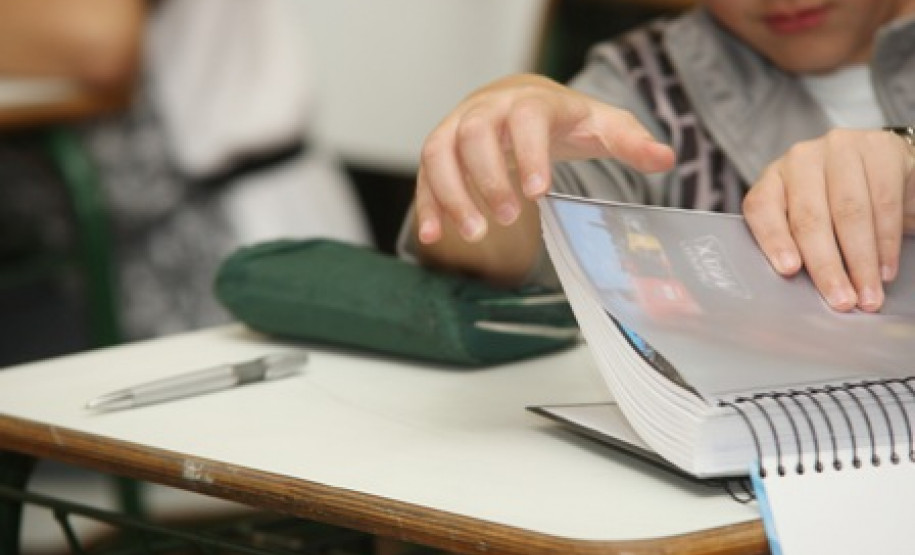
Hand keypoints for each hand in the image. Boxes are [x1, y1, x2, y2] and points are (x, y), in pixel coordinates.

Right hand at [414, 73, 674, 244]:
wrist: (516, 98)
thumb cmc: (561, 118)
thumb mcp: (600, 123)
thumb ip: (630, 141)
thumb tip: (666, 159)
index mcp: (530, 102)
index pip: (526, 119)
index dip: (529, 153)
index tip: (538, 192)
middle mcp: (486, 110)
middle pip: (474, 135)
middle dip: (487, 178)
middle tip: (511, 217)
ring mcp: (457, 127)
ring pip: (440, 154)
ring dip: (451, 194)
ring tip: (474, 234)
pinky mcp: (441, 151)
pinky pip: (425, 174)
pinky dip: (427, 204)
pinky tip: (434, 236)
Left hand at [743, 128, 914, 311]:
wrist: (885, 168)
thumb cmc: (836, 203)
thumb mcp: (809, 218)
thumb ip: (796, 242)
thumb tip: (798, 288)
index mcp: (773, 179)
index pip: (762, 208)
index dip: (774, 240)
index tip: (789, 270)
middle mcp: (801, 160)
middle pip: (809, 218)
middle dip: (827, 266)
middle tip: (840, 301)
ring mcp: (840, 150)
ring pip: (849, 212)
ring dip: (861, 261)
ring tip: (868, 295)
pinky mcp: (879, 149)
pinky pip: (883, 202)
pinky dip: (886, 243)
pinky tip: (886, 269)